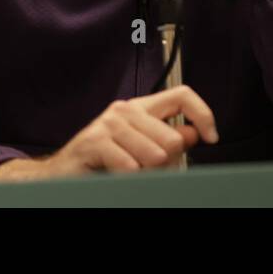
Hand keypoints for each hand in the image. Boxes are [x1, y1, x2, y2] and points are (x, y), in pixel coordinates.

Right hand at [0, 85, 218, 182]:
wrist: (61, 175)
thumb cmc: (102, 164)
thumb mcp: (141, 151)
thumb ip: (167, 139)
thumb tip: (192, 133)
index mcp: (140, 109)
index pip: (182, 95)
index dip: (203, 114)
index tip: (211, 137)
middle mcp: (125, 110)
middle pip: (172, 137)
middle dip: (167, 164)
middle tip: (146, 171)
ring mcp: (108, 123)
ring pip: (154, 155)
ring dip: (146, 174)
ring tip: (128, 173)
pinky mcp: (94, 141)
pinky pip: (130, 166)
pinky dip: (128, 178)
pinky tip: (116, 175)